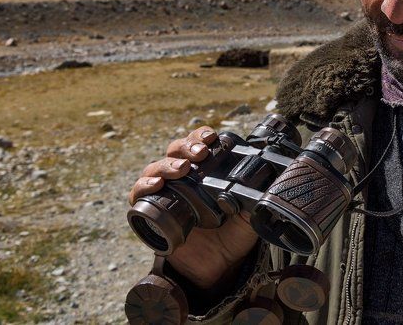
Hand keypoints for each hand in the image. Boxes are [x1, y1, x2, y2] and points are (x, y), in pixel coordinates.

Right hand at [129, 126, 259, 288]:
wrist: (218, 266)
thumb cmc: (233, 235)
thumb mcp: (249, 215)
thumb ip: (254, 200)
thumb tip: (263, 183)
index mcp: (205, 171)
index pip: (198, 143)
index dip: (201, 136)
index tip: (212, 138)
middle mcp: (183, 178)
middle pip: (176, 151)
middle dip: (186, 147)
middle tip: (199, 154)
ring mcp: (165, 193)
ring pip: (156, 168)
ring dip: (167, 164)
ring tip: (181, 170)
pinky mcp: (150, 214)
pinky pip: (138, 196)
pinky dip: (143, 187)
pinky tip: (155, 185)